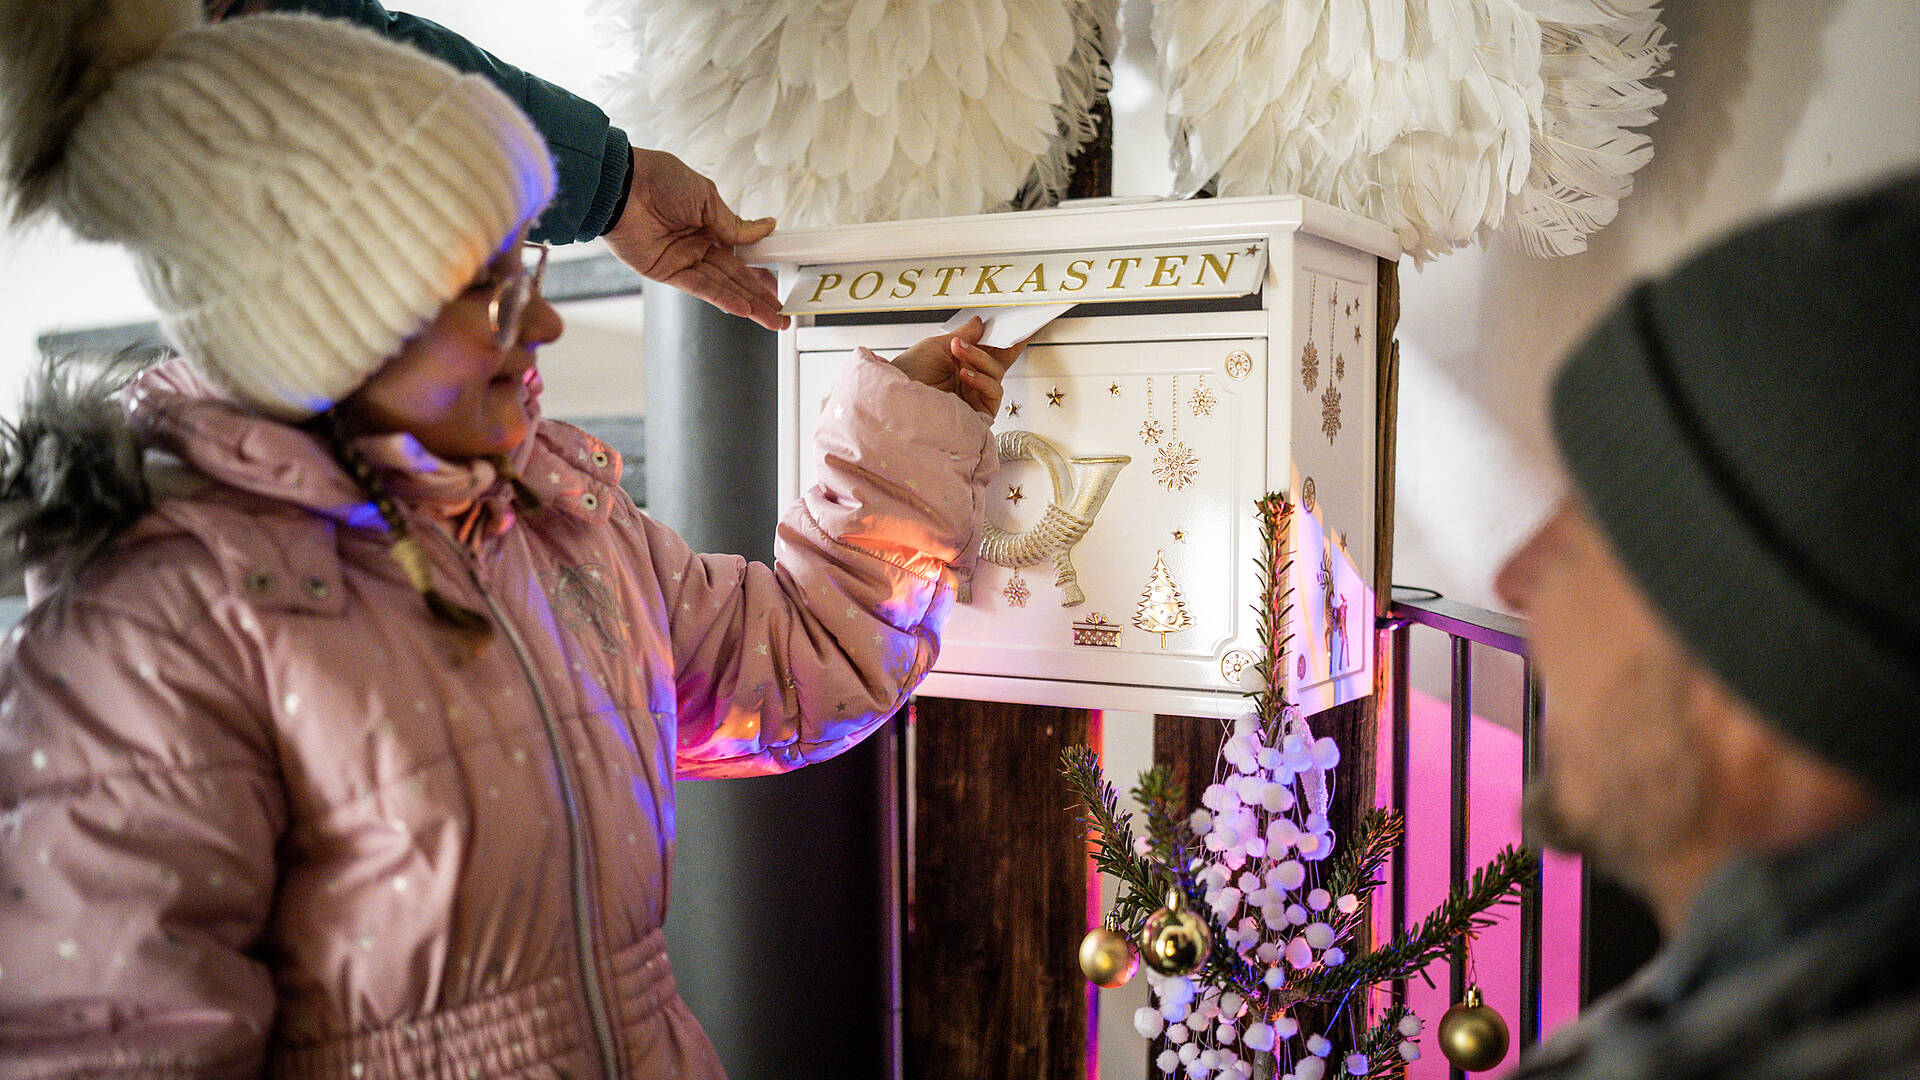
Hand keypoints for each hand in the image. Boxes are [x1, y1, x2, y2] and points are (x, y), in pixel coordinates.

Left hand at [602, 148, 789, 330]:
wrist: (622, 186)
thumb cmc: (658, 179)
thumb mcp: (708, 197)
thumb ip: (735, 224)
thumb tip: (765, 228)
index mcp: (709, 222)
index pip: (742, 253)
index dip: (761, 269)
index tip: (779, 282)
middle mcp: (697, 243)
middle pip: (735, 275)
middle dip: (760, 295)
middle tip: (782, 313)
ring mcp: (683, 259)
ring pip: (723, 286)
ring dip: (748, 304)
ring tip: (772, 318)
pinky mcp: (667, 272)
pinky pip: (700, 288)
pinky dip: (722, 298)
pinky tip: (743, 309)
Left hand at [889, 317, 1023, 417]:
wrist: (897, 398)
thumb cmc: (909, 374)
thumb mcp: (936, 346)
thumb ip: (964, 335)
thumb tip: (980, 323)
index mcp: (961, 363)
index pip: (990, 351)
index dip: (1006, 339)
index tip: (1019, 324)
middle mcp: (970, 380)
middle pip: (999, 362)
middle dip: (1000, 346)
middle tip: (997, 332)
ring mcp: (974, 396)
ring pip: (996, 373)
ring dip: (979, 359)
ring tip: (958, 351)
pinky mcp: (978, 412)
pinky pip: (994, 392)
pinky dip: (982, 379)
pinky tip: (965, 373)